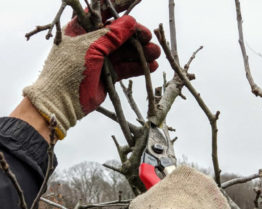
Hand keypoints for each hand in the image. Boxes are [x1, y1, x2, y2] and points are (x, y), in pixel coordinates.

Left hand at [23, 15, 159, 139]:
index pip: (102, 13)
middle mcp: (92, 42)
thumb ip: (111, 35)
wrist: (62, 101)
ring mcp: (101, 59)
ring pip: (125, 52)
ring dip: (140, 52)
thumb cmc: (68, 70)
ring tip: (155, 53)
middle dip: (135, 35)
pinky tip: (151, 66)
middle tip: (148, 37)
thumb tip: (131, 22)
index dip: (119, 8)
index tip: (136, 6)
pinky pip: (126, 68)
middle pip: (118, 34)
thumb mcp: (89, 47)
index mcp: (81, 29)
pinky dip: (138, 67)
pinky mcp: (108, 74)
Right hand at [129, 166, 236, 208]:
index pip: (178, 178)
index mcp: (184, 173)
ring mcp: (218, 199)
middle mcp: (204, 180)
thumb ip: (148, 196)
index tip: (166, 201)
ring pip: (207, 206)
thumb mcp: (140, 203)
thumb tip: (145, 201)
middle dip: (186, 202)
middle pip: (195, 191)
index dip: (171, 191)